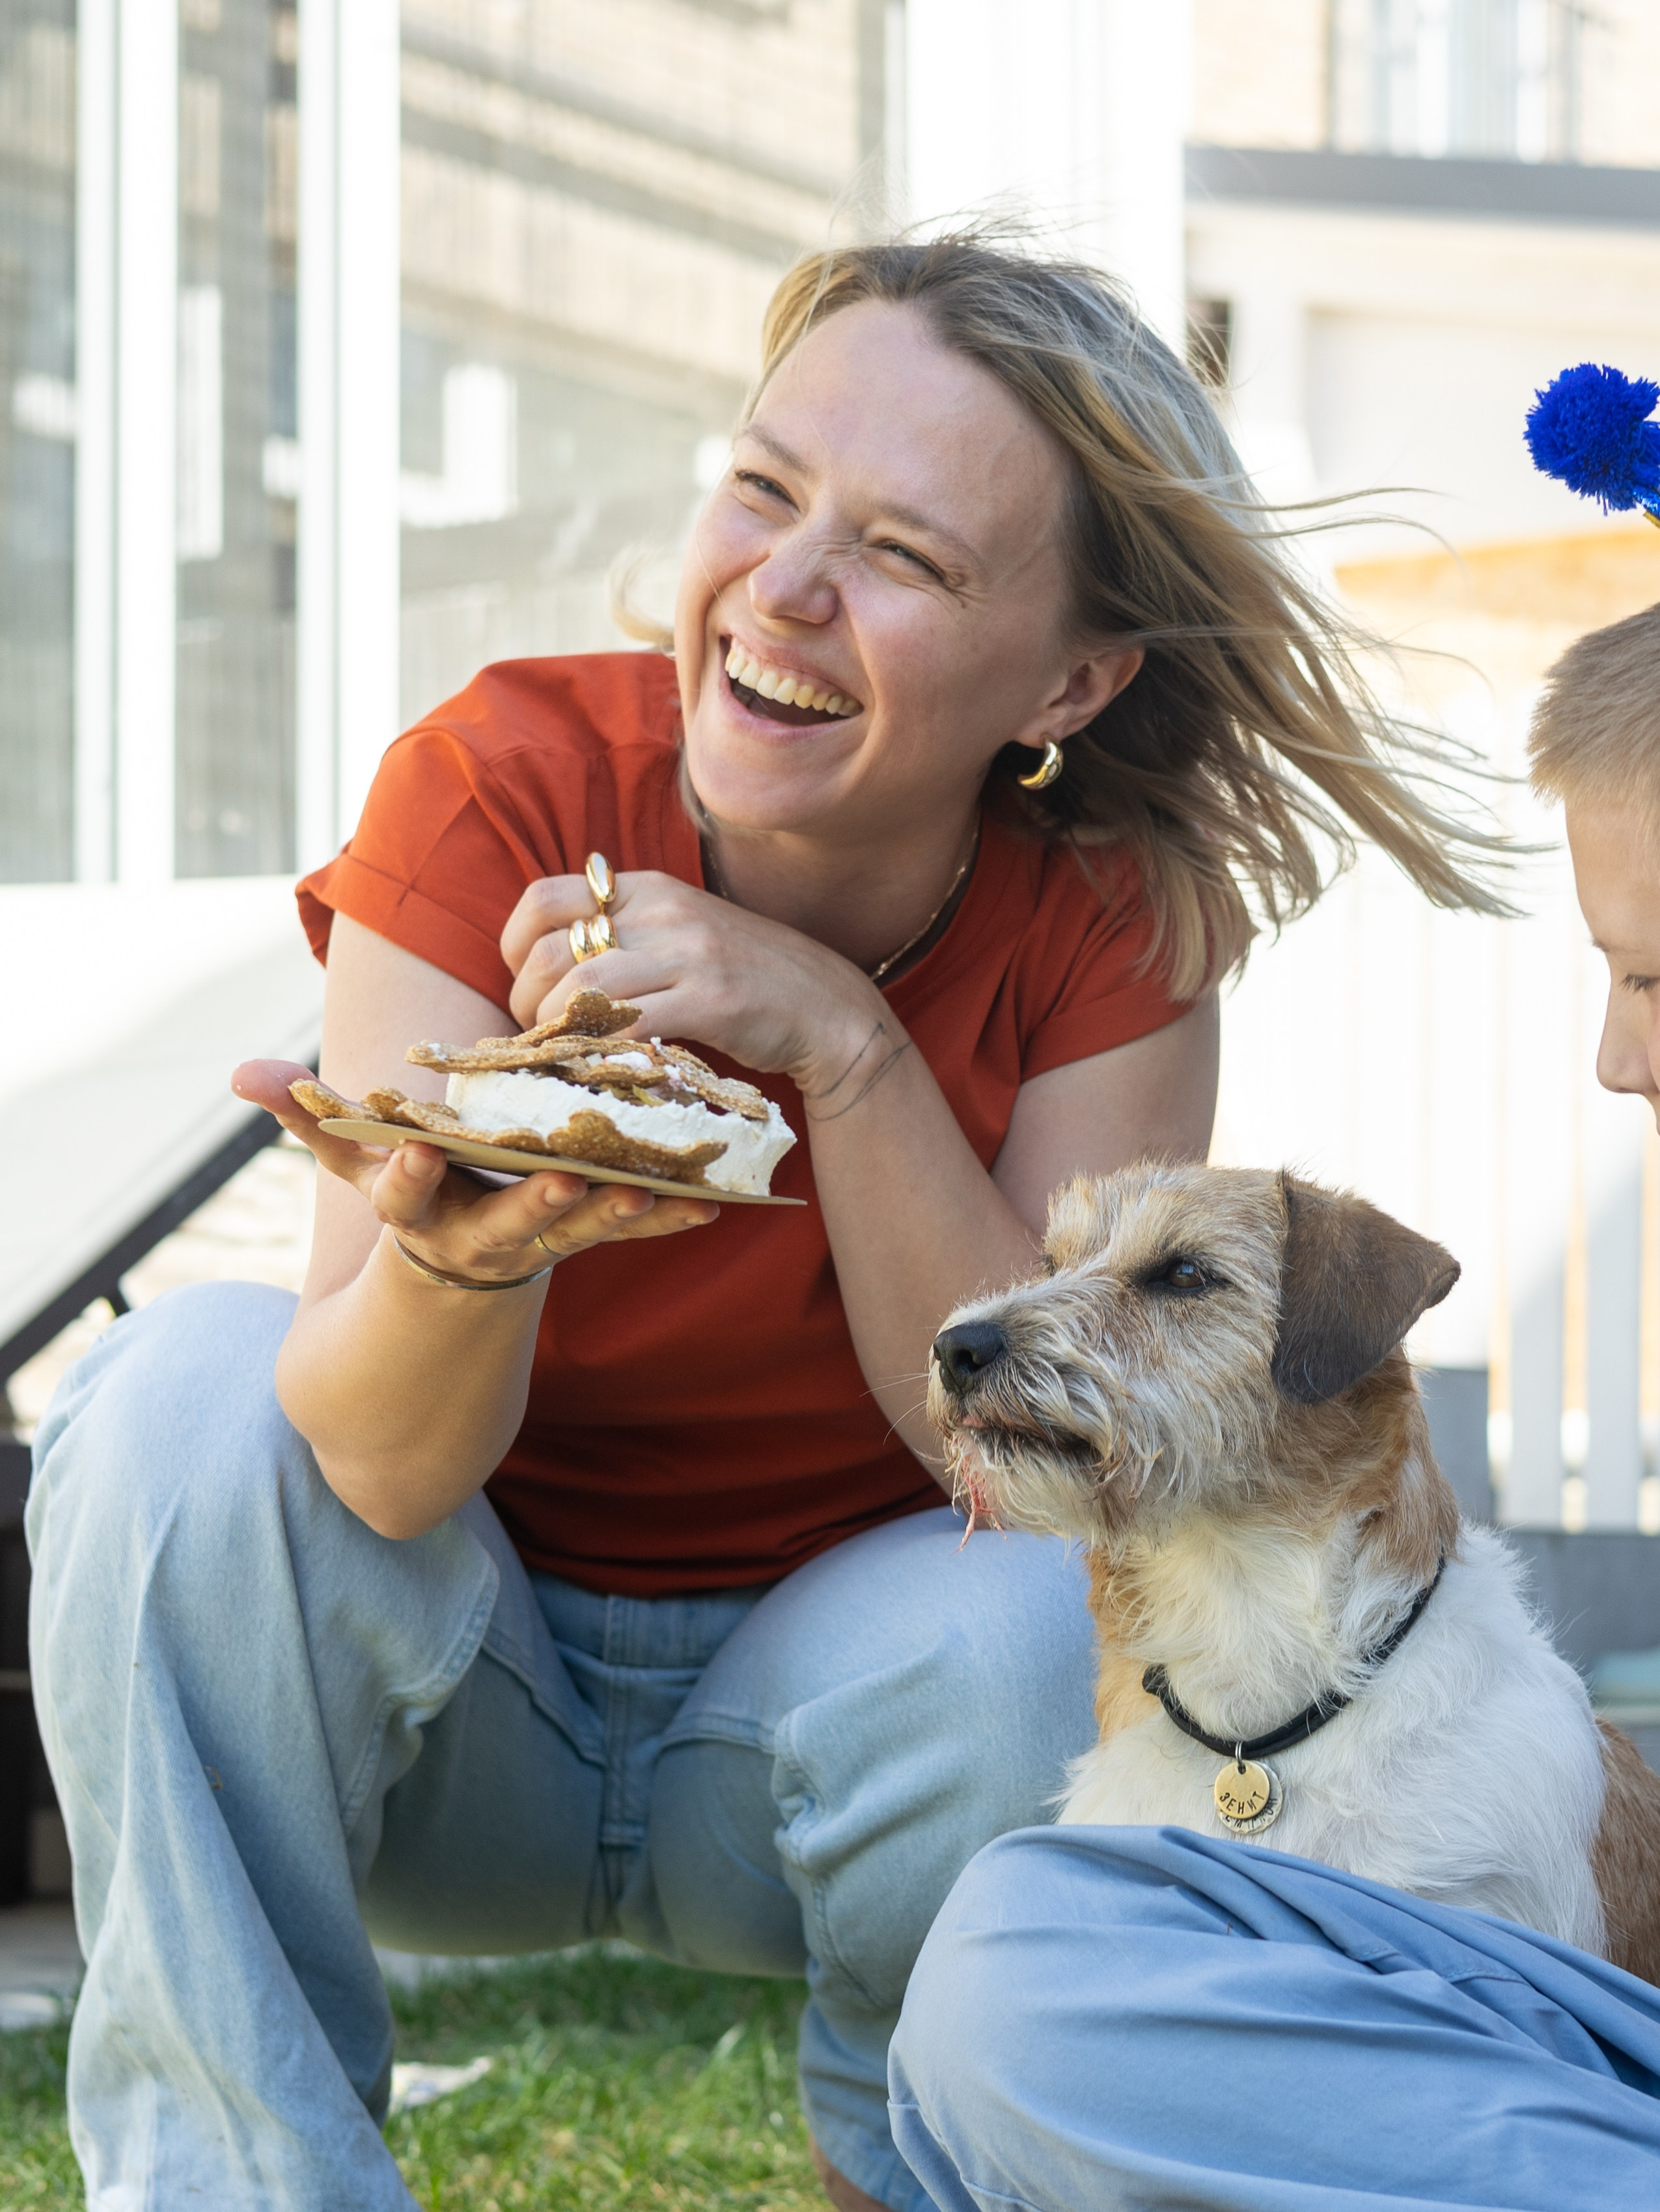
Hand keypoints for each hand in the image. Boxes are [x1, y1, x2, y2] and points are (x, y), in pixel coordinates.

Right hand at [231, 1060, 718, 1282]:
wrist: (457, 1272)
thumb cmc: (407, 1195)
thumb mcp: (351, 1162)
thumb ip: (306, 1115)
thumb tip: (242, 1072)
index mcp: (419, 1210)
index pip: (403, 1193)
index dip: (406, 1176)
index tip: (415, 1153)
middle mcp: (481, 1233)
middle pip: (506, 1219)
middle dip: (532, 1200)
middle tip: (562, 1179)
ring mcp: (540, 1240)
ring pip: (579, 1228)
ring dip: (615, 1212)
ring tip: (650, 1194)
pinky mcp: (586, 1234)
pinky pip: (634, 1231)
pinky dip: (673, 1220)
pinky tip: (716, 1207)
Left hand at [501, 870, 881, 1086]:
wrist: (826, 1006)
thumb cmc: (744, 978)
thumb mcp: (680, 934)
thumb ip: (625, 935)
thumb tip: (552, 965)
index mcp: (647, 889)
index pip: (546, 896)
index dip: (515, 943)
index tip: (526, 983)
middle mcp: (663, 912)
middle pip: (551, 948)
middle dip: (526, 1002)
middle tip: (539, 1034)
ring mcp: (690, 954)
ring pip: (582, 987)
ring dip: (555, 1031)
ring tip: (561, 1055)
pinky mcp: (713, 999)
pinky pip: (631, 1024)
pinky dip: (600, 1050)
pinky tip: (599, 1068)